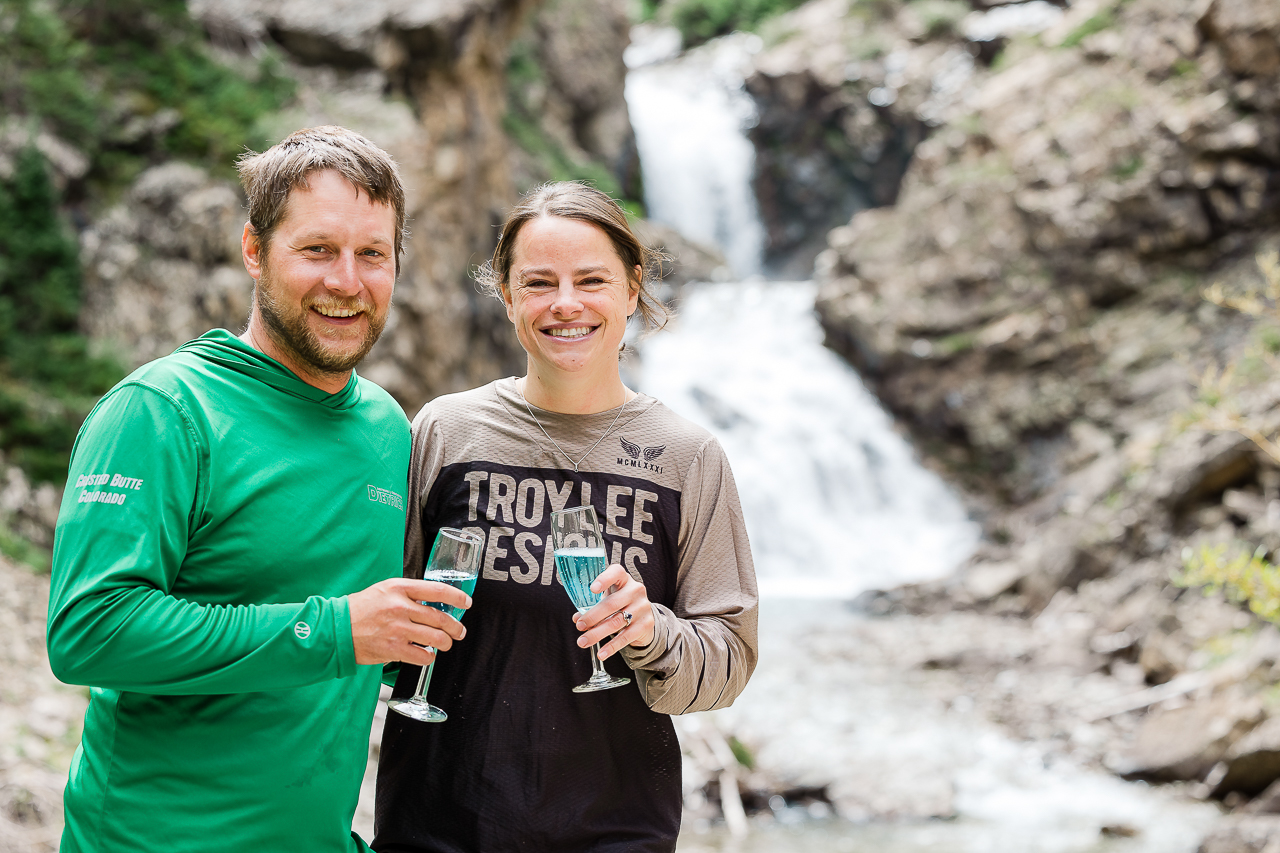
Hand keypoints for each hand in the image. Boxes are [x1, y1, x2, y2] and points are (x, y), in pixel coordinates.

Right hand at [349, 578, 469, 665]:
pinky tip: (426, 654)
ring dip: (445, 643)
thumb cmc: (360, 609)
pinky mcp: (393, 648)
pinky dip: (429, 657)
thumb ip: (408, 594)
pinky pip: (422, 656)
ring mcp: (397, 628)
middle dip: (455, 627)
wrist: (336, 628)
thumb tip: (432, 602)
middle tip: (459, 631)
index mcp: (399, 588)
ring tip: (444, 644)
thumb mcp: (384, 590)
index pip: (437, 590)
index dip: (457, 597)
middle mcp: (400, 606)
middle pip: (440, 617)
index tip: (466, 603)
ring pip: (436, 638)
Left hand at [572, 564, 654, 660]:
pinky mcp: (646, 624)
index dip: (604, 580)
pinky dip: (611, 646)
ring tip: (583, 641)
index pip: (616, 573)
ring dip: (597, 633)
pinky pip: (626, 637)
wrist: (644, 616)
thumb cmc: (620, 603)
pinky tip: (601, 653)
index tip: (592, 589)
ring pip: (616, 622)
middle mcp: (635, 590)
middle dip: (593, 616)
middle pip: (612, 604)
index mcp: (624, 579)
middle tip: (579, 626)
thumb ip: (592, 605)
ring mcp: (642, 607)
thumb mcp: (608, 598)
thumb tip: (577, 618)